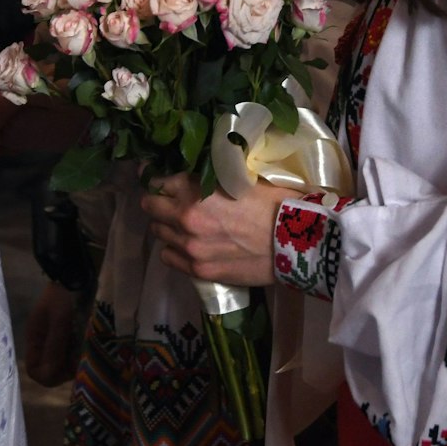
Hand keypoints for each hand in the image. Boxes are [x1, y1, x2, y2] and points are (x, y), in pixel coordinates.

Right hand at [24, 283, 81, 386]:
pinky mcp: (70, 336)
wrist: (76, 275)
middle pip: (50, 371)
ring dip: (74, 363)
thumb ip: (54, 347)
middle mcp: (44, 343)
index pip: (34, 370)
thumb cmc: (65, 296)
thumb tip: (49, 375)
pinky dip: (80, 354)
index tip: (66, 368)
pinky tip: (89, 345)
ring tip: (87, 351)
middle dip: (64, 370)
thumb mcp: (59, 320)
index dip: (48, 375)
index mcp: (35, 339)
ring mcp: (57, 340)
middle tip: (80, 359)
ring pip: (63, 364)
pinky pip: (72, 354)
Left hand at [142, 174, 296, 286]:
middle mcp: (184, 217)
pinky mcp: (198, 270)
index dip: (160, 180)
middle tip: (170, 202)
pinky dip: (174, 249)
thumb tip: (197, 176)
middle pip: (150, 207)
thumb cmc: (275, 203)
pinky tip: (188, 246)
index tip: (162, 181)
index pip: (158, 182)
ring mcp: (189, 246)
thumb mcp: (240, 177)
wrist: (295, 243)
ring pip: (158, 232)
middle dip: (158, 202)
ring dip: (167, 226)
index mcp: (194, 190)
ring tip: (183, 225)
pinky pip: (168, 257)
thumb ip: (211, 178)